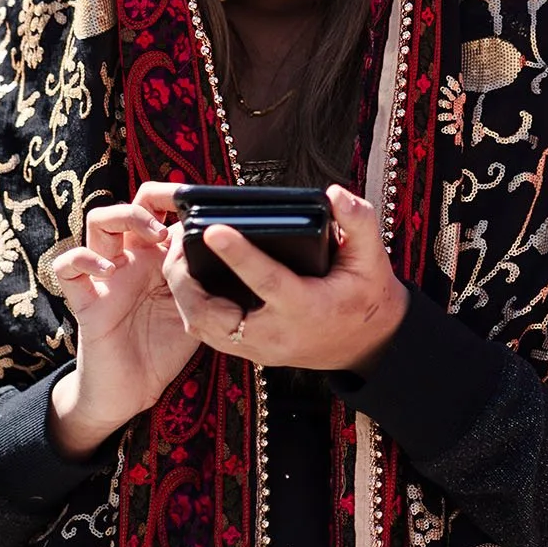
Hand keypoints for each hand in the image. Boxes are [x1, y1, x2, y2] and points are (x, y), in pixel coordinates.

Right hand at [47, 186, 201, 457]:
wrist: (132, 392)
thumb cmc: (164, 349)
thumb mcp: (194, 309)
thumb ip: (202, 282)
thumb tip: (223, 251)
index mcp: (156, 259)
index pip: (157, 212)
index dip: (172, 200)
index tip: (194, 203)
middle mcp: (130, 261)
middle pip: (126, 206)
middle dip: (146, 204)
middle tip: (167, 228)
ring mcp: (106, 277)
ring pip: (97, 222)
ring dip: (121, 218)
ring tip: (147, 241)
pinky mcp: (85, 300)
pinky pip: (66, 266)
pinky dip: (82, 259)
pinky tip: (107, 270)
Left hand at [160, 183, 408, 373]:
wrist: (367, 342)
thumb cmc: (365, 293)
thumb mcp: (371, 257)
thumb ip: (358, 221)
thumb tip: (335, 194)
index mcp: (307, 308)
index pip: (267, 280)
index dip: (239, 255)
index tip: (214, 228)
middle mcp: (277, 334)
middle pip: (214, 314)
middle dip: (186, 279)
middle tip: (176, 241)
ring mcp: (259, 348)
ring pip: (202, 326)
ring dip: (183, 292)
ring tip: (178, 254)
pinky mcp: (249, 351)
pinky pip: (207, 332)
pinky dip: (191, 304)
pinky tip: (188, 276)